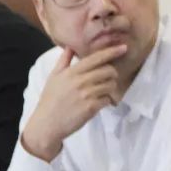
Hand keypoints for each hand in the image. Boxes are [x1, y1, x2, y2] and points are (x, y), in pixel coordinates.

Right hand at [21, 45, 126, 160]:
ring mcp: (86, 94)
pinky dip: (107, 101)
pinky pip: (108, 99)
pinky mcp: (91, 107)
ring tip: (102, 92)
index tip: (124, 48)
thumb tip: (70, 46)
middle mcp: (80, 81)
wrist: (47, 123)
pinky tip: (99, 103)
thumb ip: (63, 61)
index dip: (112, 52)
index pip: (96, 58)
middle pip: (108, 70)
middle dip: (112, 74)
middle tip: (107, 79)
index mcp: (71, 72)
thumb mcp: (54, 77)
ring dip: (110, 88)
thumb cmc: (50, 99)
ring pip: (111, 85)